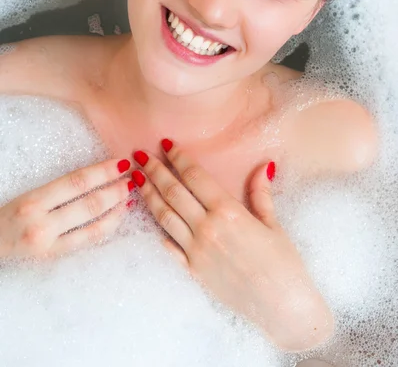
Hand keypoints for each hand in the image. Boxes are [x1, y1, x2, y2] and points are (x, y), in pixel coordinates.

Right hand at [0, 157, 133, 259]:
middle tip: (132, 178)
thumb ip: (59, 188)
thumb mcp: (30, 195)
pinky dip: (107, 227)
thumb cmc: (9, 215)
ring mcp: (50, 244)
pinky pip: (88, 241)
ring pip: (93, 225)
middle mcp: (41, 223)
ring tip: (130, 195)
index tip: (121, 162)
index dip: (102, 171)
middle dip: (115, 189)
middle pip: (89, 203)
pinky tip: (118, 216)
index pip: (76, 182)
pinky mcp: (55, 258)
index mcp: (34, 200)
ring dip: (117, 209)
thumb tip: (95, 176)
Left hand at [131, 140, 333, 351]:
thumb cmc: (285, 264)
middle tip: (140, 155)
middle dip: (155, 171)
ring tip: (137, 180)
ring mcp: (197, 252)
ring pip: (164, 216)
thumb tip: (265, 165)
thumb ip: (261, 193)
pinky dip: (158, 230)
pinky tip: (151, 217)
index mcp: (228, 211)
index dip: (178, 158)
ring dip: (149, 195)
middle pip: (173, 192)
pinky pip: (169, 246)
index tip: (165, 144)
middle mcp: (207, 229)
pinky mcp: (193, 271)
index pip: (195, 176)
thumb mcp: (274, 224)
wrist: (283, 308)